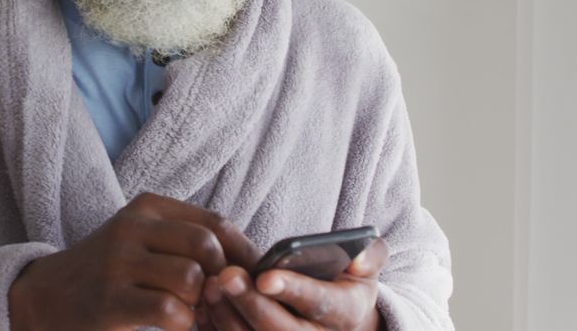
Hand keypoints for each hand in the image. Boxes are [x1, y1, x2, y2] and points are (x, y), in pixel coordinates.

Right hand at [8, 193, 259, 330]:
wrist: (45, 297)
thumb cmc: (110, 271)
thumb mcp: (144, 242)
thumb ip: (187, 243)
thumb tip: (249, 263)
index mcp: (147, 208)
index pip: (214, 222)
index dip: (243, 252)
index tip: (255, 276)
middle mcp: (131, 227)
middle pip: (206, 246)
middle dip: (222, 279)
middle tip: (218, 301)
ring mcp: (117, 262)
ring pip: (190, 278)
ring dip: (201, 304)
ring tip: (194, 314)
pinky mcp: (108, 300)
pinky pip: (168, 310)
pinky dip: (184, 324)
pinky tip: (176, 327)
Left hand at [199, 238, 388, 330]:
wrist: (339, 322)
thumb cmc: (347, 284)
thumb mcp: (367, 267)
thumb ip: (370, 254)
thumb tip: (357, 257)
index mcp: (346, 313)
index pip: (319, 303)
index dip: (292, 290)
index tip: (265, 276)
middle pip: (281, 330)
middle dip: (251, 304)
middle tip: (227, 276)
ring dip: (229, 317)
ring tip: (212, 286)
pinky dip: (218, 328)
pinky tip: (207, 304)